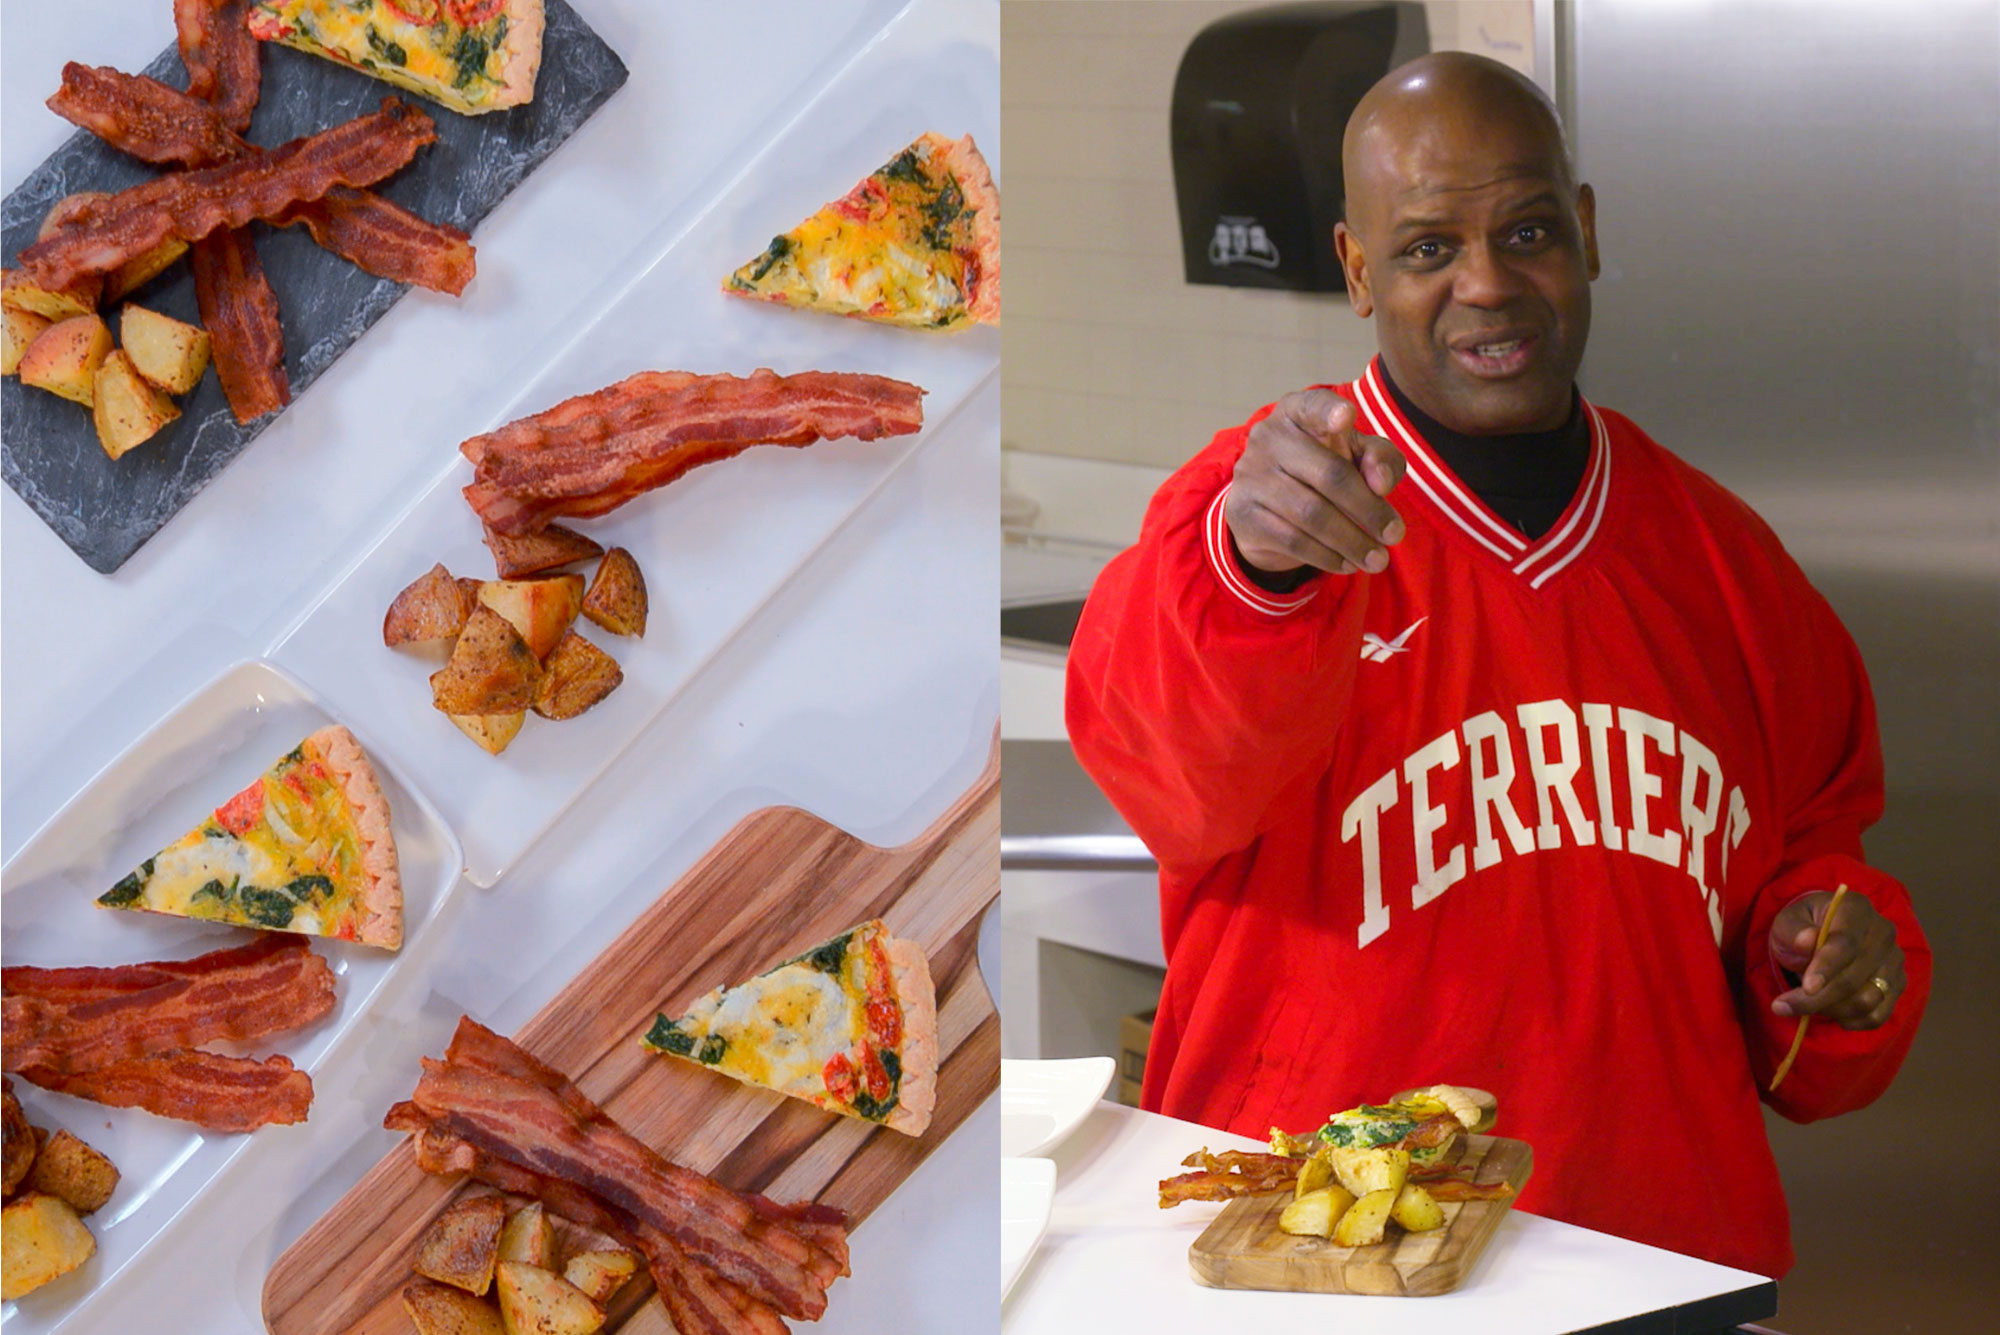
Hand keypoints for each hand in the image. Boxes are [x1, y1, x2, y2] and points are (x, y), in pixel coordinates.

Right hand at [1224, 389, 1406, 577]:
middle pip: (1329, 475)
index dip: (1330, 412)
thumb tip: (1382, 483)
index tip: (1347, 418)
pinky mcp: (1242, 512)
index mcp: (1298, 412)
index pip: (1314, 406)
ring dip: (1351, 542)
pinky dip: (1326, 556)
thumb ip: (1379, 458)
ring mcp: (1250, 474)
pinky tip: (1347, 564)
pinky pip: (1292, 540)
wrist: (1266, 506)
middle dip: (1368, 510)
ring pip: (1311, 514)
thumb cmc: (1323, 468)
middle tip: (1394, 536)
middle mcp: (1268, 437)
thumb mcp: (1356, 455)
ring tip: (1377, 561)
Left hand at [1769, 890, 1904, 1029]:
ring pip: (1868, 999)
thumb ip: (1793, 930)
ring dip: (1831, 1010)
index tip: (1807, 988)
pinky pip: (1878, 1014)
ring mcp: (1894, 960)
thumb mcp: (1786, 923)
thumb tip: (1806, 941)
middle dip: (1818, 998)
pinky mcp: (1896, 984)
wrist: (1820, 936)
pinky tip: (1829, 1013)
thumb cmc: (1802, 929)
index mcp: (1856, 909)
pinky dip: (1851, 1021)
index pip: (1846, 942)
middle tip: (1782, 1006)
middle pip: (1855, 977)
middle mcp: (1883, 933)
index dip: (1827, 967)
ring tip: (1803, 1006)